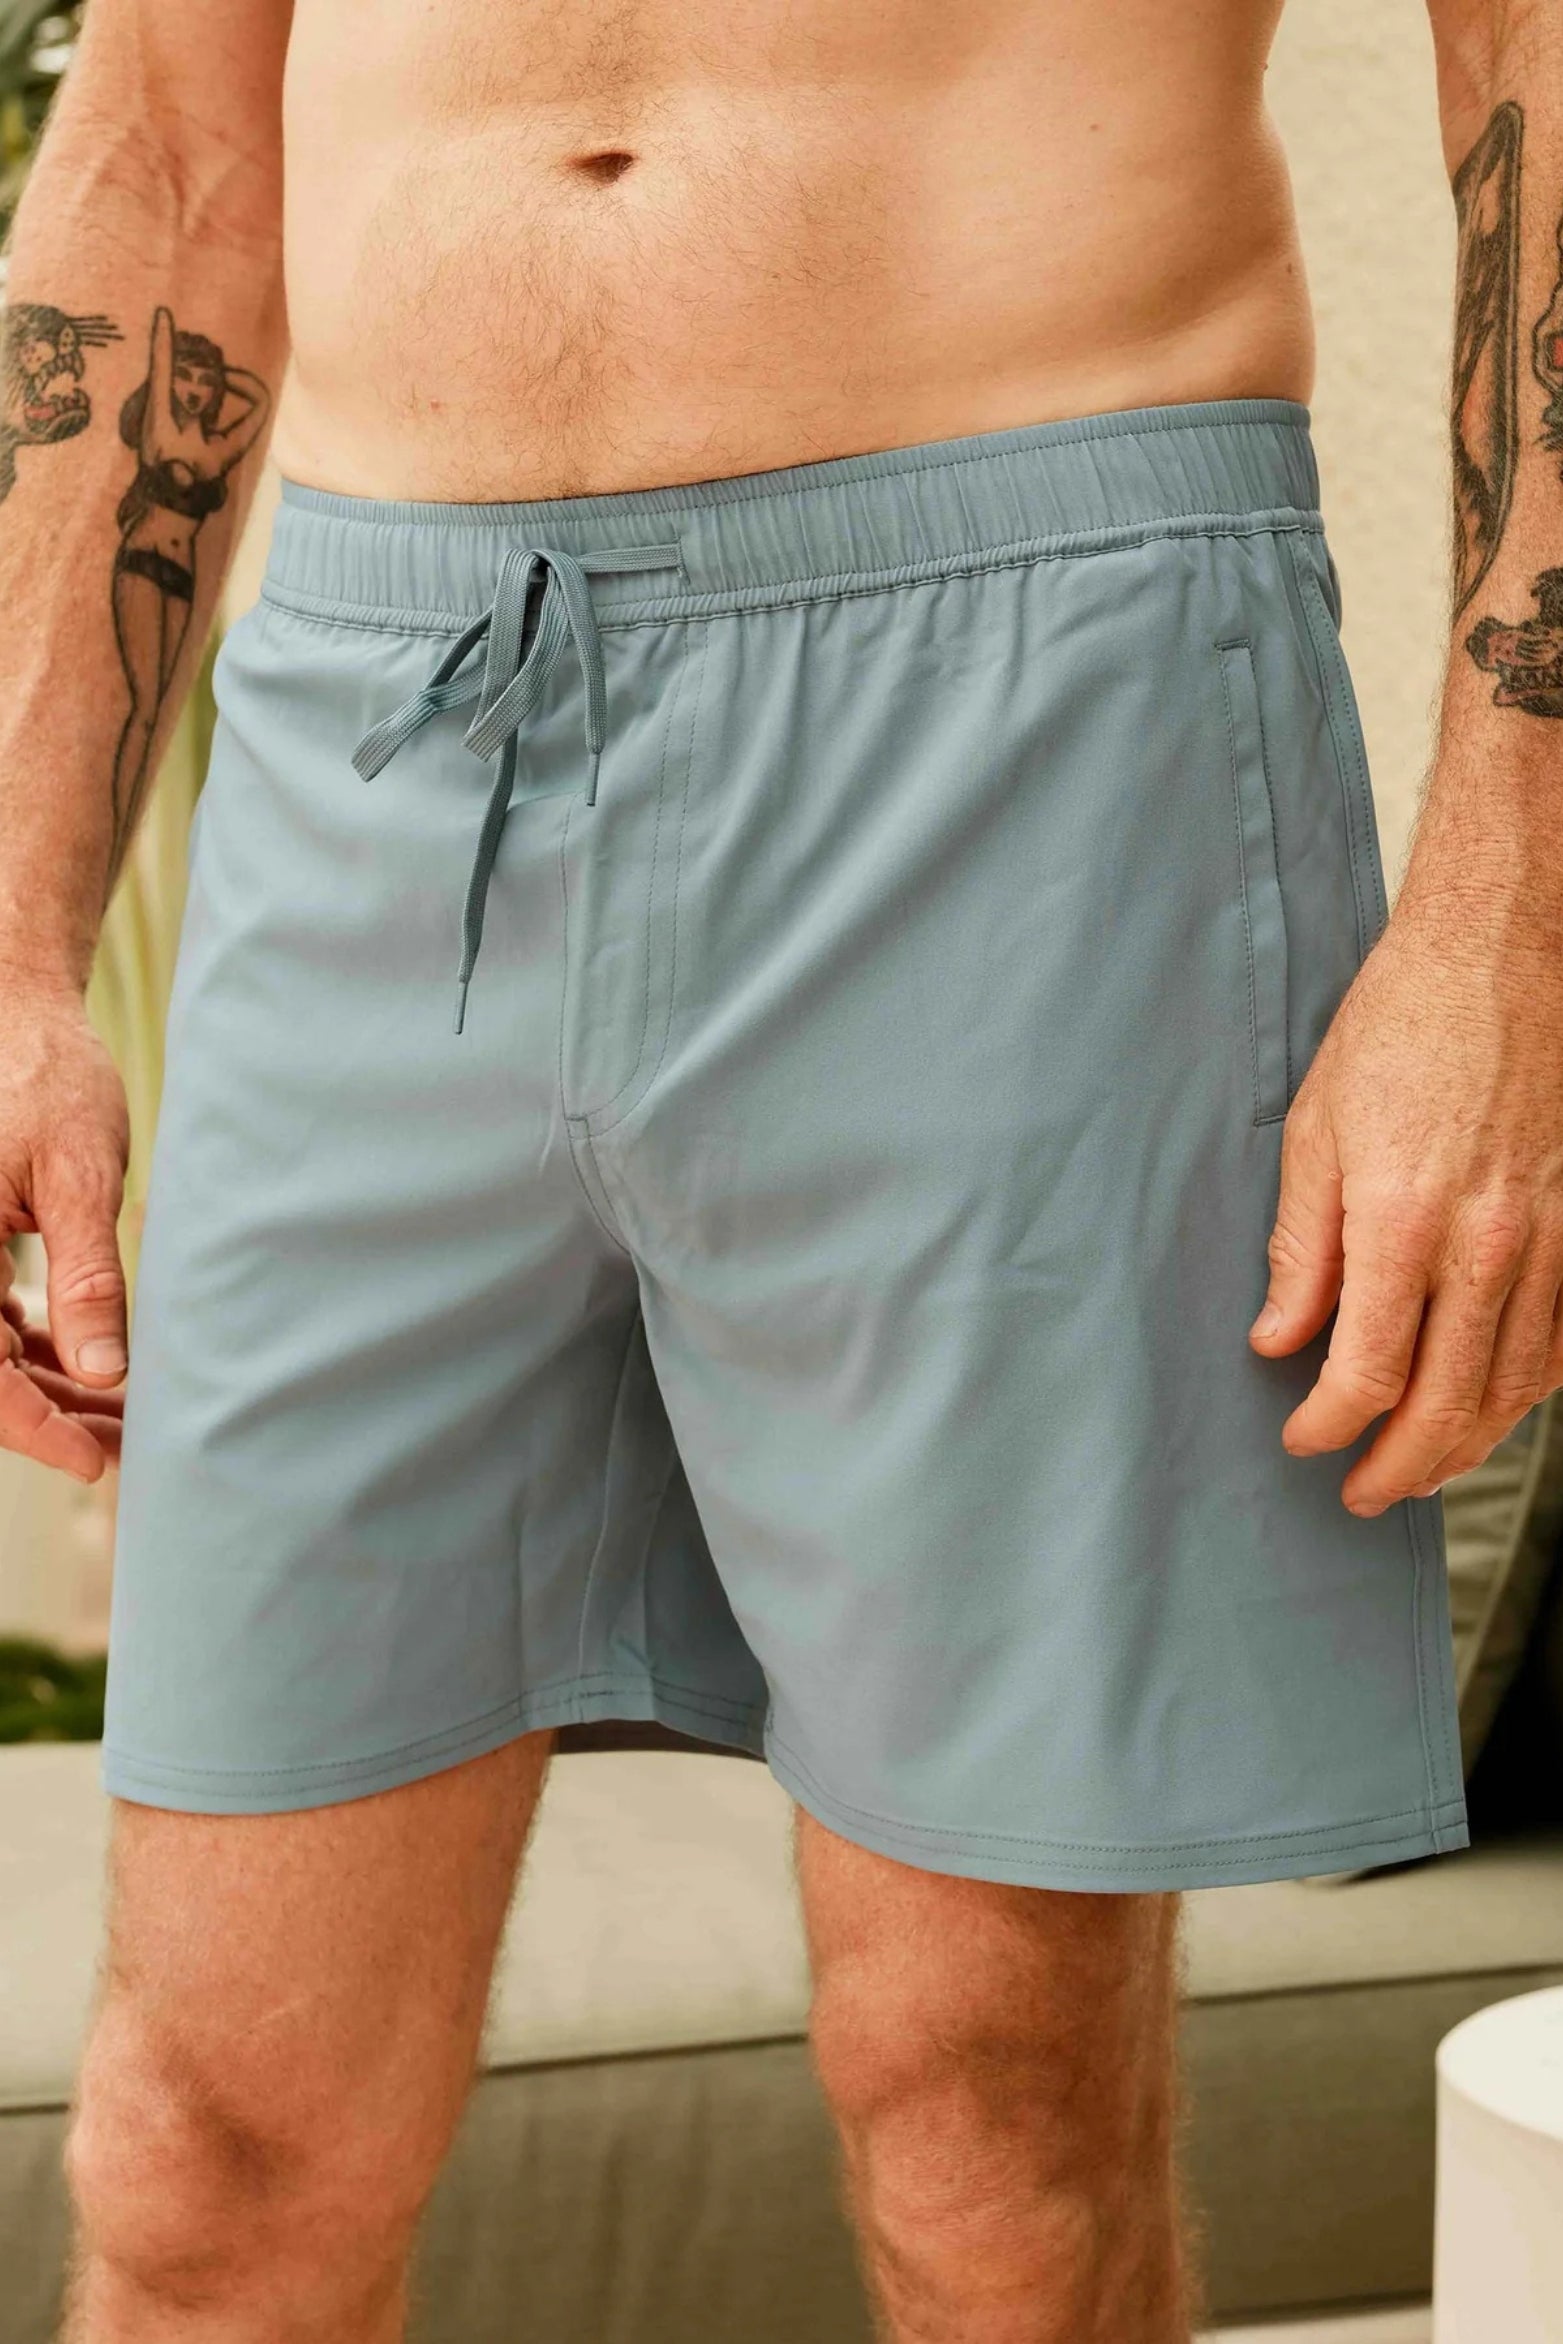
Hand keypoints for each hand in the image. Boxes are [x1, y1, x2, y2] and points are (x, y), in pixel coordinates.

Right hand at [0, 985, 129, 1482]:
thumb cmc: (46, 1075)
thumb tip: (104, 1372)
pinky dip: (43, 1356)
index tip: (92, 1460)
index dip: (30, 1425)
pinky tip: (100, 1377)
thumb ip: (89, 1274)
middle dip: (49, 1420)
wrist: (16, 1010)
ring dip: (50, 1395)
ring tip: (127, 1424)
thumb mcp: (79, 1172)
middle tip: (128, 1451)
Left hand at [1248, 889, 1562, 1513]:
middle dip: (1398, 1466)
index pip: (1367, 1373)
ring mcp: (1552, 1239)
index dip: (1328, 1426)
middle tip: (1361, 1494)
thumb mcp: (1317, 1131)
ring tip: (1422, 1471)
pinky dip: (1527, 1393)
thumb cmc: (1402, 1028)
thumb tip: (1279, 1339)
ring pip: (1516, 1388)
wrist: (1504, 954)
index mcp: (1404, 1221)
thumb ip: (1302, 1249)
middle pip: (1449, 1405)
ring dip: (1467, 1447)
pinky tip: (1495, 1408)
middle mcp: (1489, 1245)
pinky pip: (1562, 1342)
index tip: (1301, 1440)